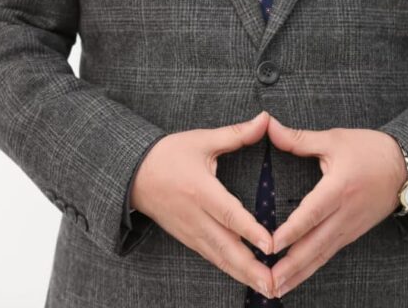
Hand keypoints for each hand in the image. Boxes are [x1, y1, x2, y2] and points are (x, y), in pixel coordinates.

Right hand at [130, 110, 275, 299]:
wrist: (133, 174)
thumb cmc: (169, 154)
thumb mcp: (202, 140)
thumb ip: (236, 134)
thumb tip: (266, 119)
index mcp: (200, 189)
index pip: (227, 213)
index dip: (249, 229)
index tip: (269, 244)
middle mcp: (195, 216)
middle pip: (225, 246)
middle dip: (251, 268)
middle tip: (274, 283)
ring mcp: (191, 231)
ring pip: (220, 258)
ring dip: (244, 275)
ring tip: (268, 289)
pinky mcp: (189, 239)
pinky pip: (212, 257)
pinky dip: (231, 270)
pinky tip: (248, 279)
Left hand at [266, 118, 406, 298]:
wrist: (405, 167)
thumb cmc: (369, 150)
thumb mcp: (334, 139)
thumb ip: (299, 139)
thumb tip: (269, 126)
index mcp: (339, 189)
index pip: (312, 214)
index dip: (291, 231)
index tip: (270, 245)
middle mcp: (344, 214)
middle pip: (314, 245)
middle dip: (290, 266)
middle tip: (267, 283)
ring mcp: (349, 228)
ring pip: (320, 256)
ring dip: (297, 274)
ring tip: (274, 290)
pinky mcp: (351, 234)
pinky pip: (328, 254)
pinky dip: (310, 268)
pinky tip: (296, 278)